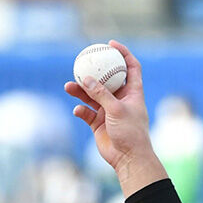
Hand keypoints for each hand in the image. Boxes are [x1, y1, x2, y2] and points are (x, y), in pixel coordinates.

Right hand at [64, 40, 164, 193]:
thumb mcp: (117, 110)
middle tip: (81, 62)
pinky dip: (81, 109)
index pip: (131, 68)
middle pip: (106, 79)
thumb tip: (85, 78)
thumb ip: (101, 94)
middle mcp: (120, 99)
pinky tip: (78, 110)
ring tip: (69, 86)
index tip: (110, 44)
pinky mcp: (98, 123)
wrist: (128, 158)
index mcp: (132, 93)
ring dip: (80, 90)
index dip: (123, 54)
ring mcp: (108, 111)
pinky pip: (86, 112)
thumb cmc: (130, 133)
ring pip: (91, 95)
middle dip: (93, 71)